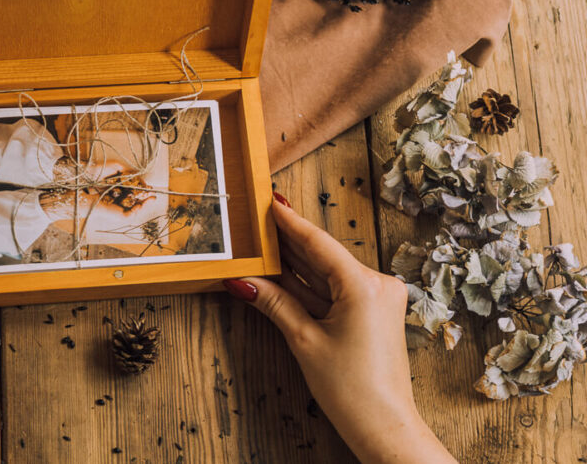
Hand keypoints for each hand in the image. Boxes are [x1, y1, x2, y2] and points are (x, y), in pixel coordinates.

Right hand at [224, 196, 455, 463]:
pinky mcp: (374, 311)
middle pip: (322, 256)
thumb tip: (242, 281)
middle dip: (288, 242)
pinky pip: (335, 289)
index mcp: (364, 285)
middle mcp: (377, 284)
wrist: (384, 425)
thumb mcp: (304, 340)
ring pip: (327, 273)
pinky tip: (283, 273)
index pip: (317, 244)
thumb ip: (274, 303)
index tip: (270, 201)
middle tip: (258, 221)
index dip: (290, 222)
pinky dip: (310, 285)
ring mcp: (378, 297)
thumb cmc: (351, 389)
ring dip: (296, 264)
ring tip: (263, 245)